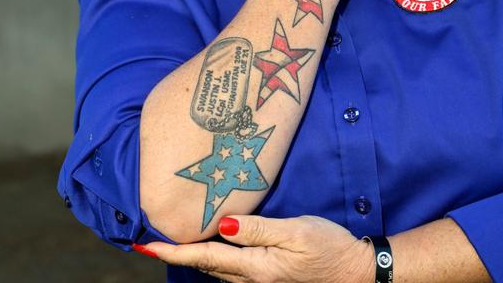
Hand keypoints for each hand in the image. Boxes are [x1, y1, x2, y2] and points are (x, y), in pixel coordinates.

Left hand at [139, 214, 373, 282]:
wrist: (357, 271)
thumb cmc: (329, 247)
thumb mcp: (295, 232)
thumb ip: (257, 229)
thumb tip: (222, 225)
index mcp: (256, 267)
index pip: (204, 258)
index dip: (172, 252)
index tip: (145, 246)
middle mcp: (252, 278)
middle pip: (205, 265)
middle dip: (176, 254)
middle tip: (148, 240)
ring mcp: (260, 280)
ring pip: (216, 268)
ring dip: (192, 255)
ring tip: (170, 240)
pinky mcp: (268, 276)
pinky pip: (231, 268)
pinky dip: (212, 257)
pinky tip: (209, 244)